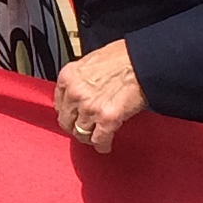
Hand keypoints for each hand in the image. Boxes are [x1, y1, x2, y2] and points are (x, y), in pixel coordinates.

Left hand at [52, 39, 148, 153]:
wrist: (143, 61)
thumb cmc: (123, 57)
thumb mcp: (92, 61)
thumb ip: (82, 78)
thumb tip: (84, 91)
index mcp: (68, 77)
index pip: (59, 103)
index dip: (68, 112)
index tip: (73, 116)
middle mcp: (75, 93)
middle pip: (66, 121)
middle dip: (75, 126)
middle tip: (84, 129)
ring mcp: (89, 108)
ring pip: (80, 133)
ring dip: (88, 137)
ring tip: (95, 137)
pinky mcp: (107, 119)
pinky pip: (99, 140)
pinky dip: (102, 145)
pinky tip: (105, 146)